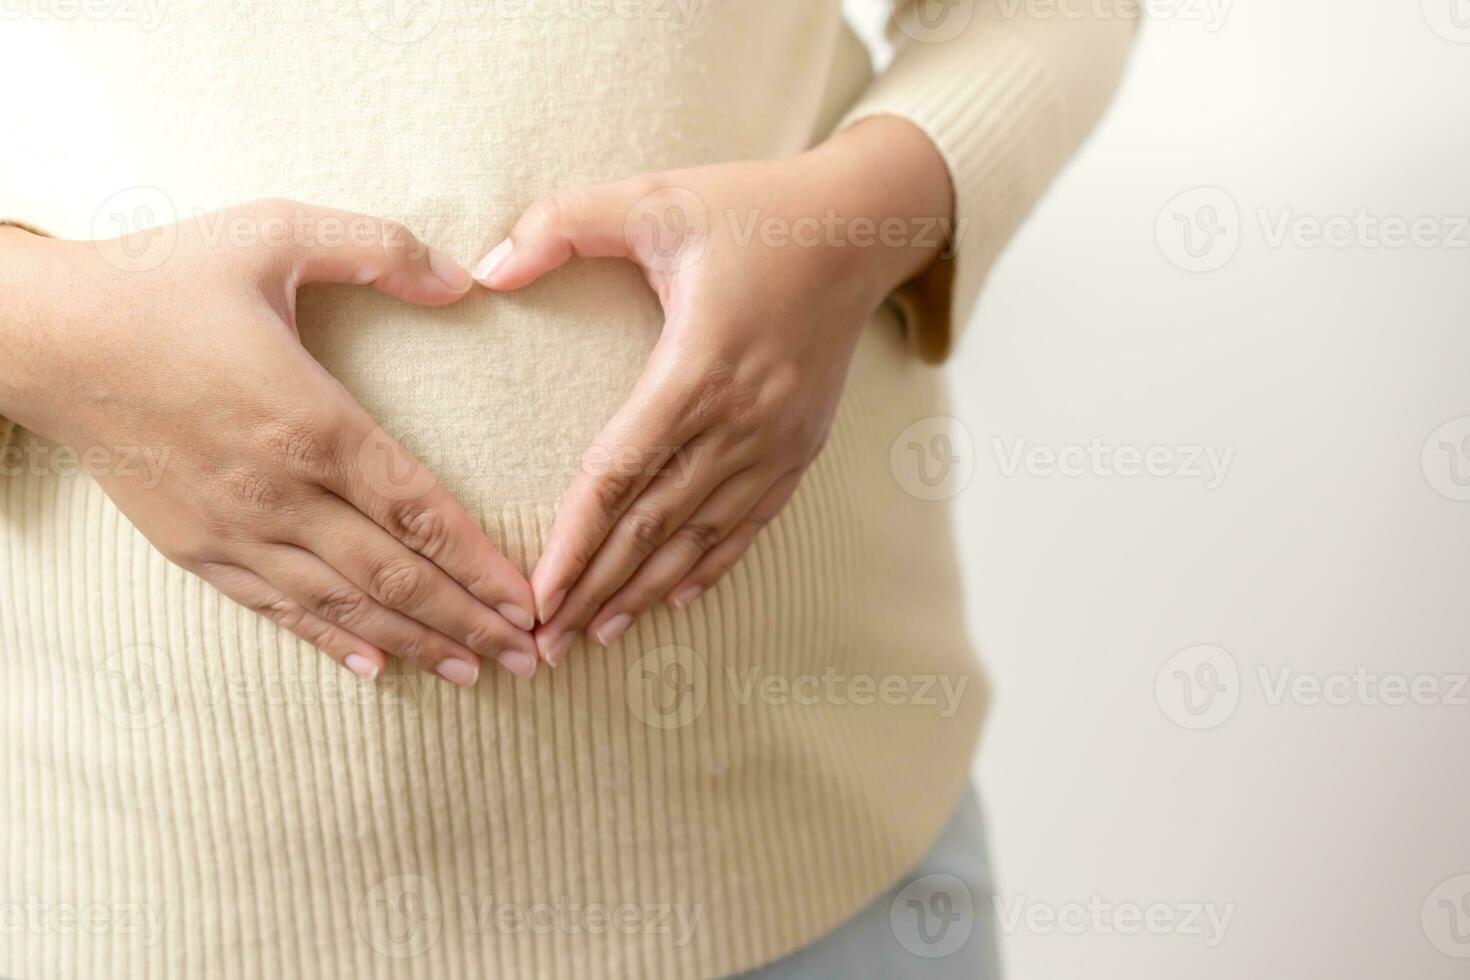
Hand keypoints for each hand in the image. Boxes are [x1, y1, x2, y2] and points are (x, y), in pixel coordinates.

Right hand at [0, 201, 539, 683]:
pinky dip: (334, 642)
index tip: (530, 598)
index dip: (482, 563)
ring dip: (417, 643)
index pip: (421, 510)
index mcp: (312, 420)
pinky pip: (278, 608)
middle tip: (531, 656)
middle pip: (396, 576)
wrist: (43, 336)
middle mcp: (281, 490)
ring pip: (345, 605)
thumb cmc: (161, 280)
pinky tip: (377, 668)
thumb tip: (465, 277)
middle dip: (471, 620)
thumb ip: (377, 247)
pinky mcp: (197, 548)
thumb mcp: (273, 233)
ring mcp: (236, 528)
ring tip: (477, 672)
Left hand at [474, 116, 954, 663]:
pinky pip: (748, 524)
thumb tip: (483, 270)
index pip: (619, 475)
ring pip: (699, 537)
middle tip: (545, 644)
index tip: (534, 594)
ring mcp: (777, 442)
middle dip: (594, 588)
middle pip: (653, 525)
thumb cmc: (753, 210)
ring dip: (644, 591)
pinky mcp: (800, 448)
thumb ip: (562, 225)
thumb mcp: (655, 196)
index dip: (572, 541)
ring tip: (596, 635)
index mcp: (699, 366)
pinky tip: (673, 599)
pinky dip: (708, 566)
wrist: (860, 228)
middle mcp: (742, 419)